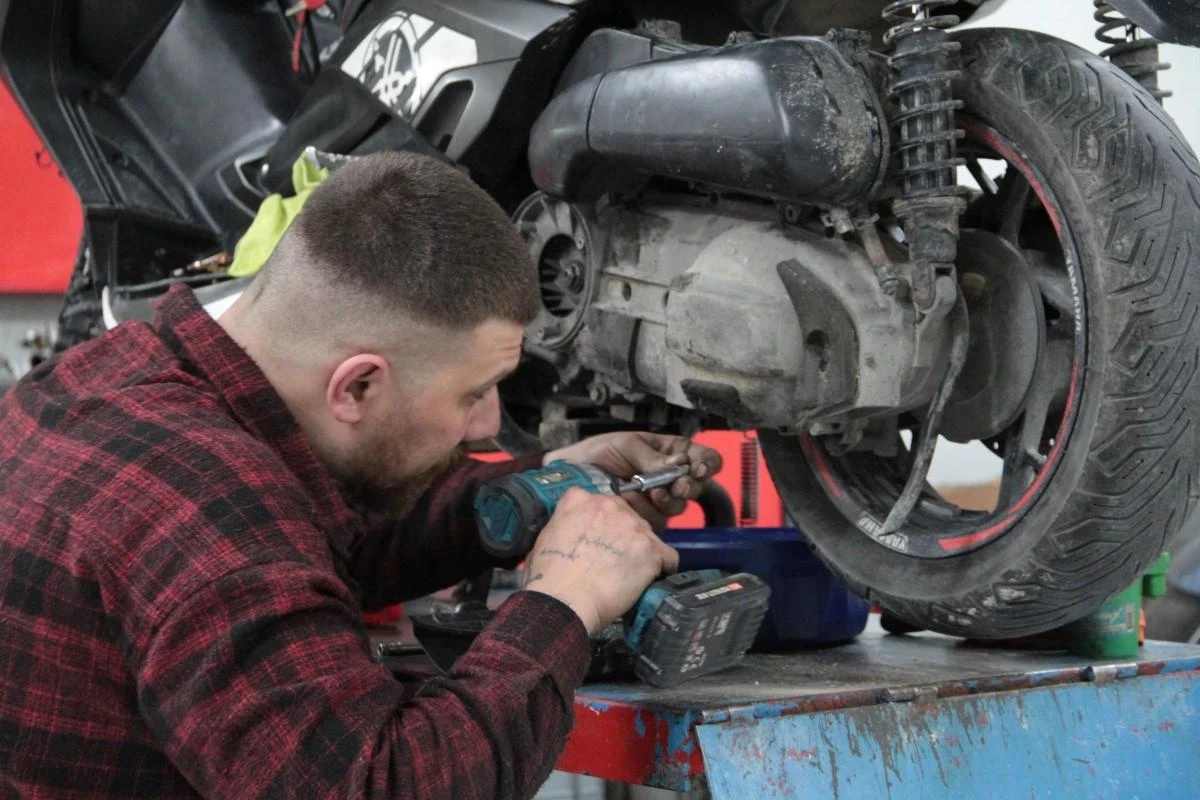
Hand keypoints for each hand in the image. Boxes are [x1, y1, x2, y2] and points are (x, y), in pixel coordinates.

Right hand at [521, 488, 679, 634]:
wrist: (564, 601)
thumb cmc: (548, 579)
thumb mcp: (544, 538)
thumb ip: (563, 525)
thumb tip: (571, 534)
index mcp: (579, 499)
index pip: (601, 505)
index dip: (601, 525)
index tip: (599, 541)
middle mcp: (608, 504)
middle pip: (627, 516)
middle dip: (623, 536)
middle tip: (614, 561)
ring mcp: (632, 526)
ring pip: (647, 535)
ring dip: (641, 552)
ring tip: (630, 575)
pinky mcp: (650, 549)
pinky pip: (668, 556)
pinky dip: (662, 569)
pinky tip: (651, 581)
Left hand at [543, 432, 722, 528]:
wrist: (571, 476)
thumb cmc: (598, 454)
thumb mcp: (627, 445)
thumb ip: (653, 457)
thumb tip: (678, 465)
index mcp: (670, 452)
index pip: (703, 457)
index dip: (708, 463)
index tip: (699, 468)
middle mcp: (669, 476)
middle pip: (697, 485)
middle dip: (690, 485)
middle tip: (679, 484)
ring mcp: (659, 499)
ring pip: (680, 504)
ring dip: (671, 499)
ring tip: (655, 493)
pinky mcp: (647, 519)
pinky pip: (660, 520)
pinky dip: (652, 512)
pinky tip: (640, 504)